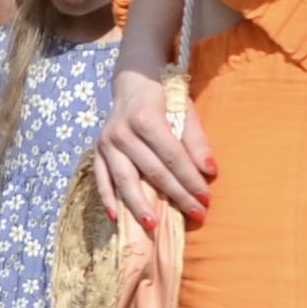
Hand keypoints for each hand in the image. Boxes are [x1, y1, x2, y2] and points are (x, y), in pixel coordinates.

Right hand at [94, 65, 214, 223]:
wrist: (132, 81)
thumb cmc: (164, 96)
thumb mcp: (185, 110)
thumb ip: (196, 141)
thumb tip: (209, 171)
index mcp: (147, 119)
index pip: (173, 158)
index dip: (191, 180)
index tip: (206, 199)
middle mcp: (123, 132)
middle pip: (153, 172)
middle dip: (177, 196)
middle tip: (196, 214)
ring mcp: (106, 143)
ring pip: (124, 181)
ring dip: (139, 205)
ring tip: (153, 226)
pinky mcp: (97, 151)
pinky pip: (101, 179)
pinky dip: (107, 199)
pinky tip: (116, 217)